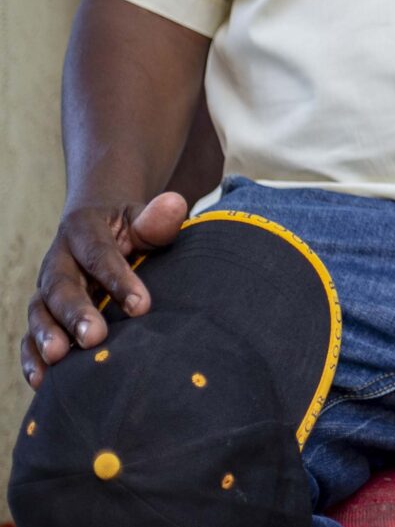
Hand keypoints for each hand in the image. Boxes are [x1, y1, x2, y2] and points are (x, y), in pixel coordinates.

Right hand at [20, 192, 188, 388]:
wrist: (99, 226)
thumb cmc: (131, 226)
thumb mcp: (143, 216)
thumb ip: (157, 217)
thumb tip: (175, 204)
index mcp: (83, 229)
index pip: (99, 254)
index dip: (118, 278)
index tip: (142, 306)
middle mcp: (57, 259)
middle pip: (60, 285)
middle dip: (75, 312)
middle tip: (93, 336)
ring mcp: (46, 288)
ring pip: (39, 311)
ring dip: (46, 336)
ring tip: (60, 358)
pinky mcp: (43, 313)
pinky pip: (29, 335)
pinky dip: (32, 357)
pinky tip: (41, 380)